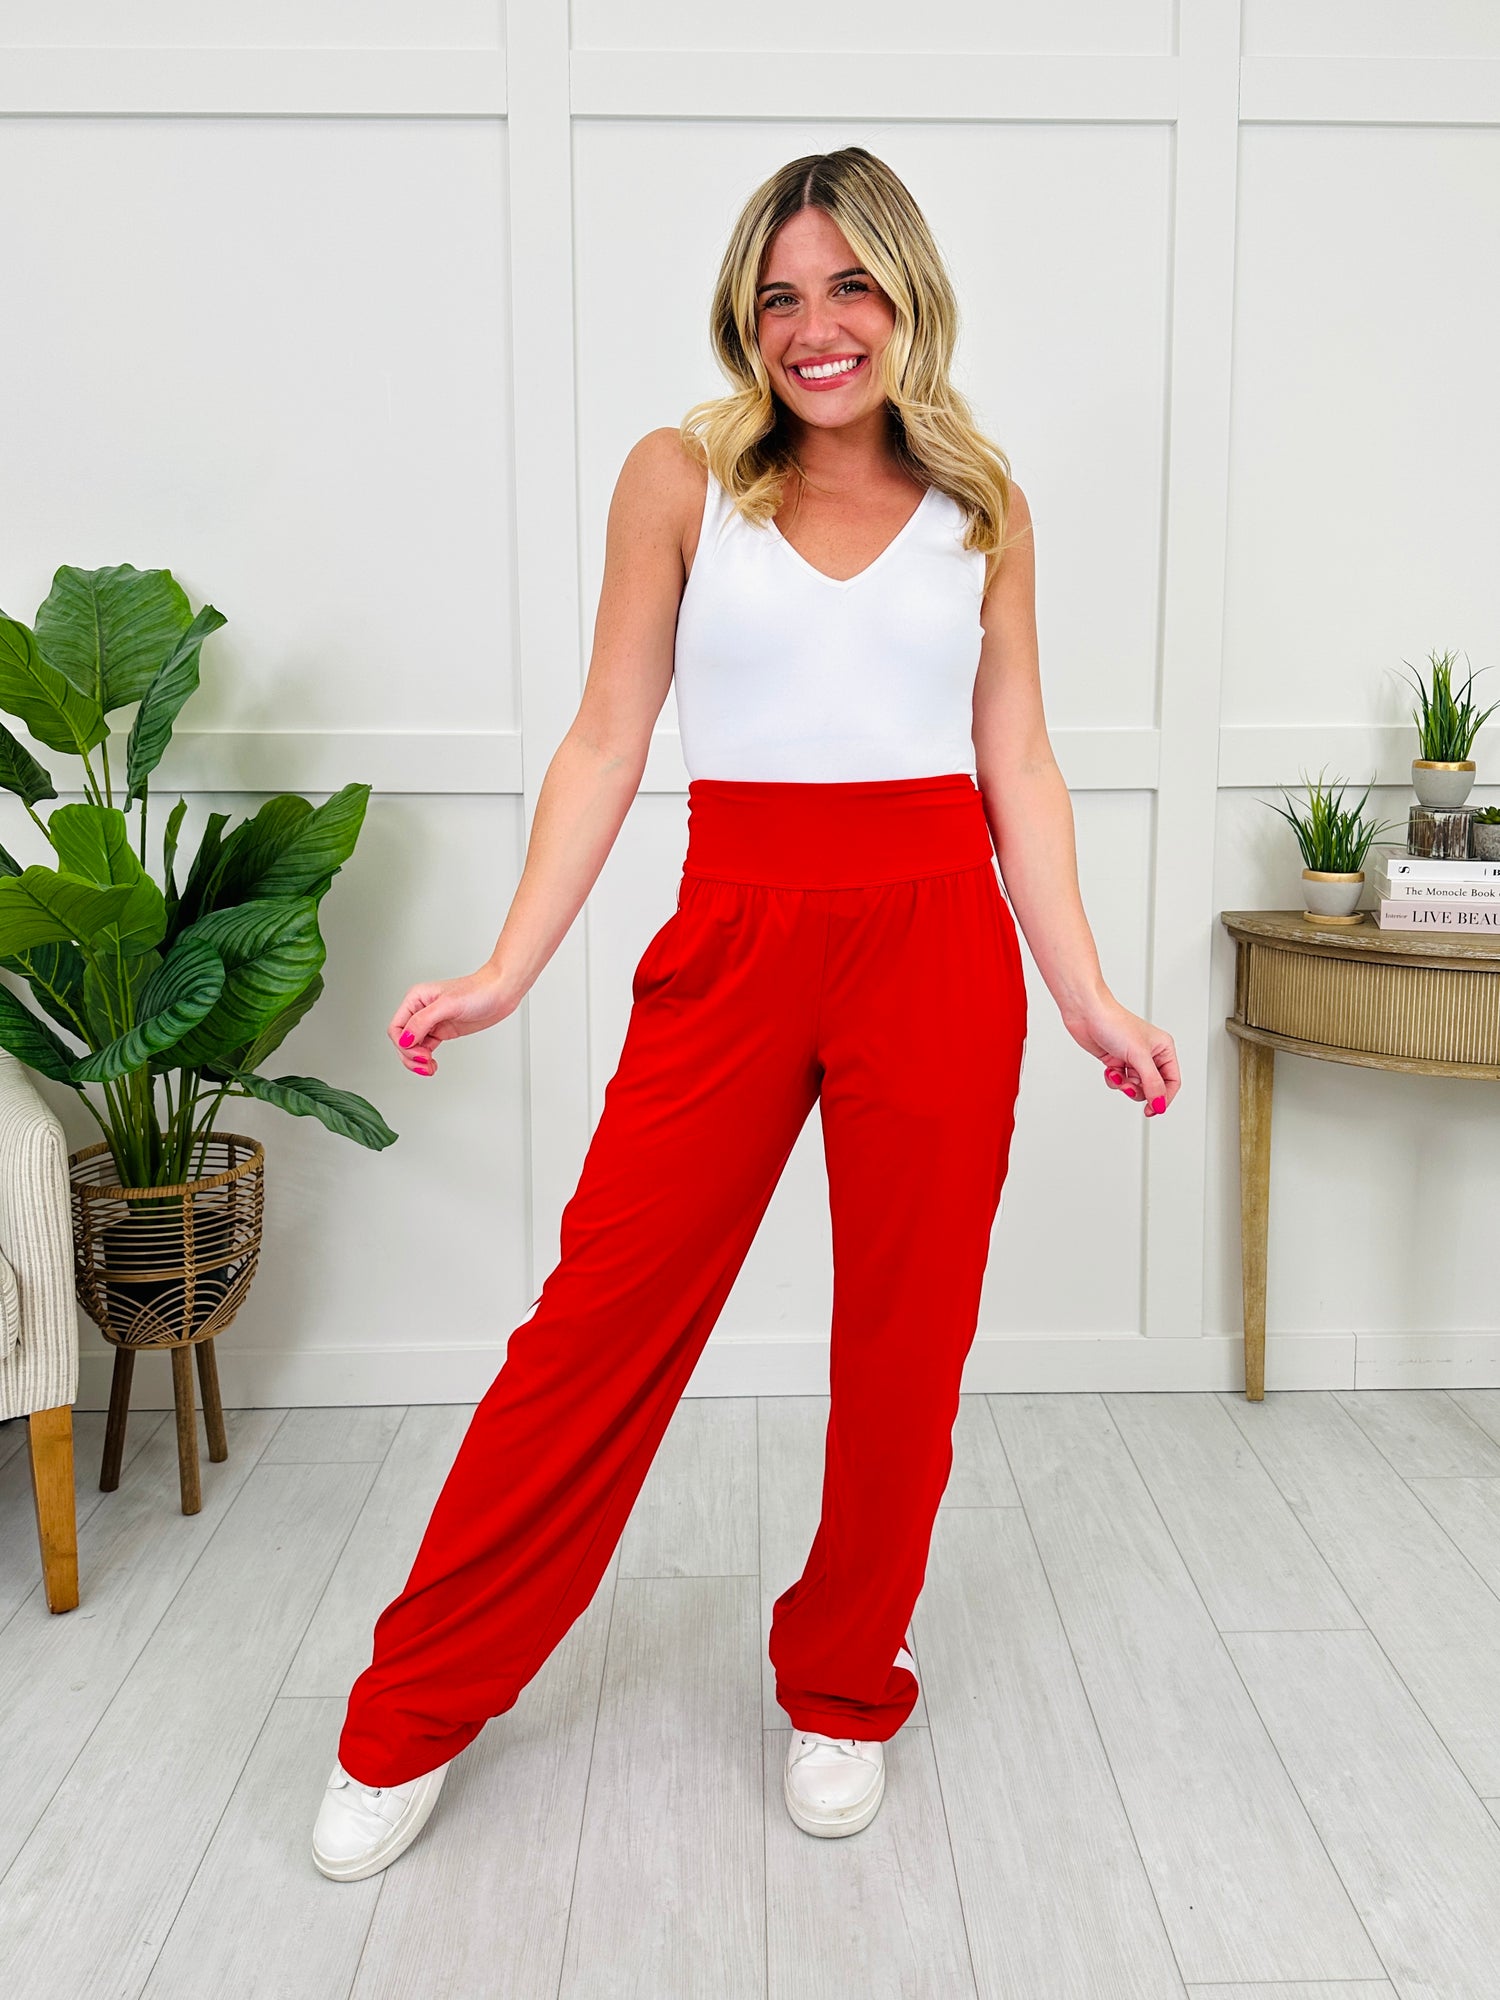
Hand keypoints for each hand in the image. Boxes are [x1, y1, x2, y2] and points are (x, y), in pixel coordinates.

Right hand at [389, 965, 520, 1076]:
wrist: (500, 992)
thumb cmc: (478, 991)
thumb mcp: (448, 1005)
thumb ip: (423, 1022)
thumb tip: (405, 1039)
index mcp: (416, 999)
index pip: (396, 1028)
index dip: (404, 1045)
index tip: (421, 1053)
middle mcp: (421, 1010)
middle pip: (402, 1040)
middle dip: (410, 1056)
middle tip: (426, 1064)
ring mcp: (432, 1022)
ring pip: (413, 1047)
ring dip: (417, 1061)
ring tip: (429, 1068)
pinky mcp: (443, 1030)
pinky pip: (425, 1048)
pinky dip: (426, 1059)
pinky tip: (432, 1064)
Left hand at [1064, 993, 1180, 1117]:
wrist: (1087, 1014)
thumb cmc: (1114, 1023)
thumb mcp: (1139, 1056)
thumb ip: (1152, 1082)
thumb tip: (1159, 1103)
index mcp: (1163, 1048)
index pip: (1172, 1081)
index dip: (1164, 1097)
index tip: (1153, 1109)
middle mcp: (1150, 1054)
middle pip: (1153, 1087)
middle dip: (1139, 1091)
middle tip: (1129, 1088)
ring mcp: (1132, 1058)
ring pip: (1136, 1086)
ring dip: (1125, 1086)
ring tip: (1118, 1077)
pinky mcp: (1117, 1061)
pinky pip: (1120, 1082)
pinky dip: (1114, 1080)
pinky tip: (1110, 1070)